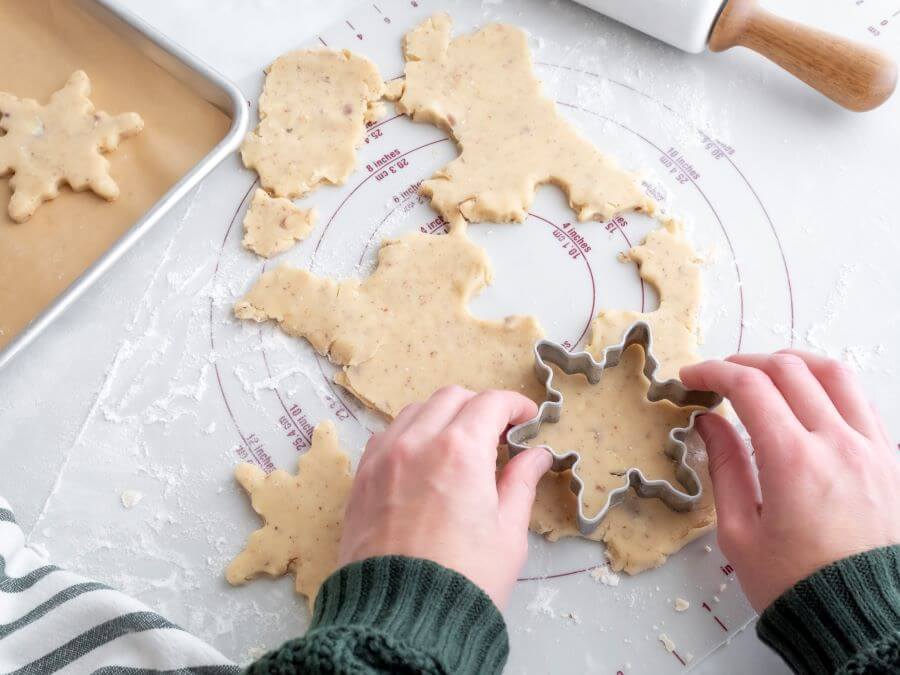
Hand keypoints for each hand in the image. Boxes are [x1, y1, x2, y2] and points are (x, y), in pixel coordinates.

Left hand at [339, 386, 551, 608]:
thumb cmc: (462, 582)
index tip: (525, 419)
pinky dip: (410, 434)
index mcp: (460, 452)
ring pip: (416, 411)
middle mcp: (417, 444)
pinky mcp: (362, 478)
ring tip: (461, 446)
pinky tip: (424, 459)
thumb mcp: (507, 533)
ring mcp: (384, 458)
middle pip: (452, 398)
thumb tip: (535, 456)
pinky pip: (387, 435)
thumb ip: (520, 483)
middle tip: (498, 433)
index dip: (514, 406)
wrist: (402, 621)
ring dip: (443, 416)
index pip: (490, 403)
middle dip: (480, 407)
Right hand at [681, 350, 899, 611]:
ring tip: (765, 373)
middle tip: (720, 377)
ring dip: (792, 362)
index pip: (749, 386)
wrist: (861, 620)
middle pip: (788, 369)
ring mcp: (871, 448)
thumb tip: (710, 422)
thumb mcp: (739, 532)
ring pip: (833, 373)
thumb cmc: (796, 585)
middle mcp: (837, 444)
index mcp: (793, 461)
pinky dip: (827, 385)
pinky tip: (807, 399)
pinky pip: (860, 400)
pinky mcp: (890, 460)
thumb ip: (724, 467)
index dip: (714, 371)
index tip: (692, 377)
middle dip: (745, 363)